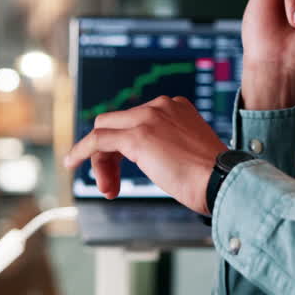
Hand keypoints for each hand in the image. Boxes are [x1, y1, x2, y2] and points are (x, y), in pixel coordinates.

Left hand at [63, 96, 227, 214]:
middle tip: (112, 183)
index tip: (126, 168)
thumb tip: (159, 161)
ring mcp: (148, 118)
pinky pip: (98, 141)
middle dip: (109, 154)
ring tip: (107, 189)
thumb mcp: (191, 154)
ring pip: (105, 132)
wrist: (222, 181)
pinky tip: (72, 163)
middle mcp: (161, 106)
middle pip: (117, 123)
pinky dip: (82, 152)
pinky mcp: (136, 136)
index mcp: (177, 107)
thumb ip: (170, 148)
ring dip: (100, 162)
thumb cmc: (213, 177)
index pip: (137, 119)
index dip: (125, 147)